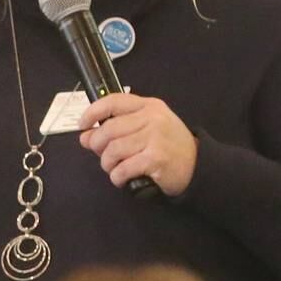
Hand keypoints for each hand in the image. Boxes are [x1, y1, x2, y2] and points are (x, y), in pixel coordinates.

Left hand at [78, 93, 197, 196]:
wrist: (198, 166)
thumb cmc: (168, 146)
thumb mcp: (146, 129)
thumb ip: (117, 129)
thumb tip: (86, 136)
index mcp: (148, 106)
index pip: (112, 102)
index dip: (92, 112)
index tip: (82, 126)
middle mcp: (152, 118)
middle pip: (109, 129)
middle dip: (98, 146)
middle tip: (103, 156)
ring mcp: (155, 137)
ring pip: (113, 150)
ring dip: (108, 164)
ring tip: (114, 169)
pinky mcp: (156, 158)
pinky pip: (124, 168)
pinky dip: (117, 177)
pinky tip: (122, 179)